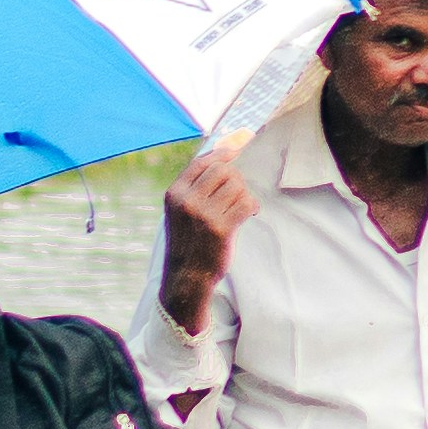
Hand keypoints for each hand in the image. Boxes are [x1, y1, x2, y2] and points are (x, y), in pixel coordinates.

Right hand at [156, 145, 256, 334]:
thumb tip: (223, 151)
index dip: (222, 154)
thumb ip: (196, 186)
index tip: (235, 151)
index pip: (201, 162)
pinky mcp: (221, 229)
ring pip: (237, 185)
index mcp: (174, 194)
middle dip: (236, 178)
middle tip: (238, 193)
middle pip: (222, 170)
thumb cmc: (188, 241)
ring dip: (245, 194)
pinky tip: (250, 214)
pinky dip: (253, 206)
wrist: (186, 278)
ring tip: (242, 207)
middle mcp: (186, 201)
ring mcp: (203, 215)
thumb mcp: (181, 210)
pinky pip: (246, 203)